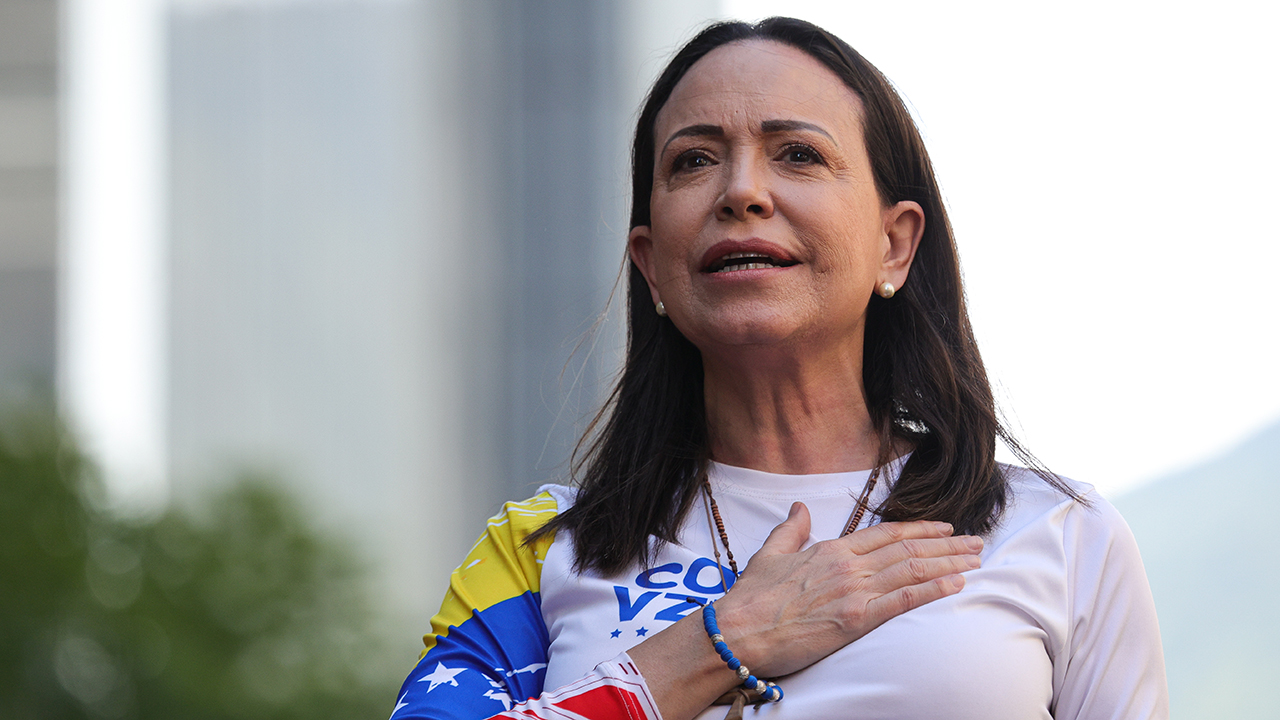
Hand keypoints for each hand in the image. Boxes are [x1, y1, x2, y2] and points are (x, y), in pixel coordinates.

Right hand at [712, 501, 981, 677]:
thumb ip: (791, 528)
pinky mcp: (856, 619)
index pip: (886, 534)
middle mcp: (848, 566)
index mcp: (831, 549)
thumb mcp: (770, 553)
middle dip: (947, 545)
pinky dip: (933, 589)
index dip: (919, 529)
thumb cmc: (751, 597)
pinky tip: (955, 584)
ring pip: (912, 571)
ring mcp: (854, 591)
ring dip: (949, 563)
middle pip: (908, 549)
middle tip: (976, 542)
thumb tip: (799, 506)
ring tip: (976, 560)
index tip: (945, 527)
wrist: (739, 629)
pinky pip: (903, 601)